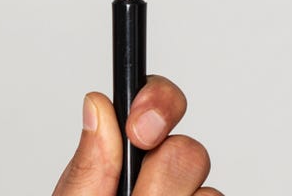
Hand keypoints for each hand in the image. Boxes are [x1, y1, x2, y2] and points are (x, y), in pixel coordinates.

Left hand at [53, 75, 219, 194]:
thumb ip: (88, 164)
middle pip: (186, 147)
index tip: (139, 129)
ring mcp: (181, 193)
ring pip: (203, 180)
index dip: (155, 104)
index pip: (149, 105)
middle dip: (161, 175)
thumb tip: (97, 104)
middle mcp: (153, 174)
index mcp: (115, 158)